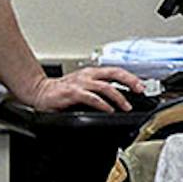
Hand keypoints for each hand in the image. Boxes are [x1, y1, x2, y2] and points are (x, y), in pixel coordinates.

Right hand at [21, 65, 145, 112]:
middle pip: (114, 73)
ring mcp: (80, 83)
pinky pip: (91, 97)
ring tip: (127, 106)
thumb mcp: (84, 87)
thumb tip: (119, 99)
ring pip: (105, 86)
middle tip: (140, 90)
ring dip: (118, 97)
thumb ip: (99, 91)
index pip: (116, 71)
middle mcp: (88, 75)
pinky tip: (109, 110)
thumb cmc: (62, 91)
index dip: (131, 77)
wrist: (40, 92)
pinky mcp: (72, 93)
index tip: (142, 86)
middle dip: (130, 81)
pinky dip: (102, 104)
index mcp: (92, 73)